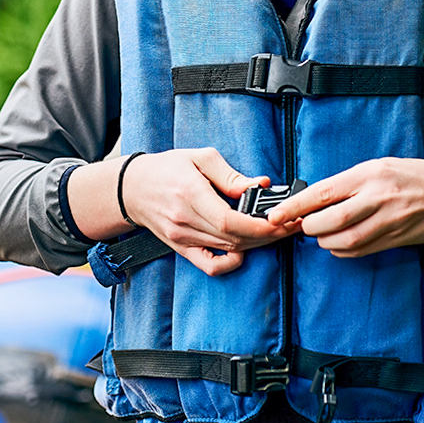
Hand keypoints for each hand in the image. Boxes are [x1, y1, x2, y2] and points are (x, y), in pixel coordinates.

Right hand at [118, 148, 297, 275]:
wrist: (133, 188)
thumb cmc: (167, 168)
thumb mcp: (200, 158)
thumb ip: (230, 175)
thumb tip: (259, 185)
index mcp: (191, 194)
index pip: (230, 220)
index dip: (260, 226)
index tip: (282, 221)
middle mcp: (185, 220)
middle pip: (234, 237)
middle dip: (268, 234)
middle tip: (290, 224)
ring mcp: (182, 238)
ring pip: (228, 249)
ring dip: (256, 243)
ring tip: (276, 232)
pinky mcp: (181, 248)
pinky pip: (210, 265)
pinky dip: (230, 263)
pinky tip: (243, 250)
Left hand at [265, 157, 423, 257]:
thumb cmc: (416, 176)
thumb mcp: (381, 166)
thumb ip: (350, 182)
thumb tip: (317, 197)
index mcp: (370, 174)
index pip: (323, 192)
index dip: (295, 206)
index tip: (276, 214)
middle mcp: (378, 198)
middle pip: (331, 221)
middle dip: (309, 227)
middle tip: (303, 225)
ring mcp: (388, 222)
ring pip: (344, 241)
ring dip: (325, 241)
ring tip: (321, 233)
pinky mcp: (394, 239)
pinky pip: (360, 250)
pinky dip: (343, 250)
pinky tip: (339, 243)